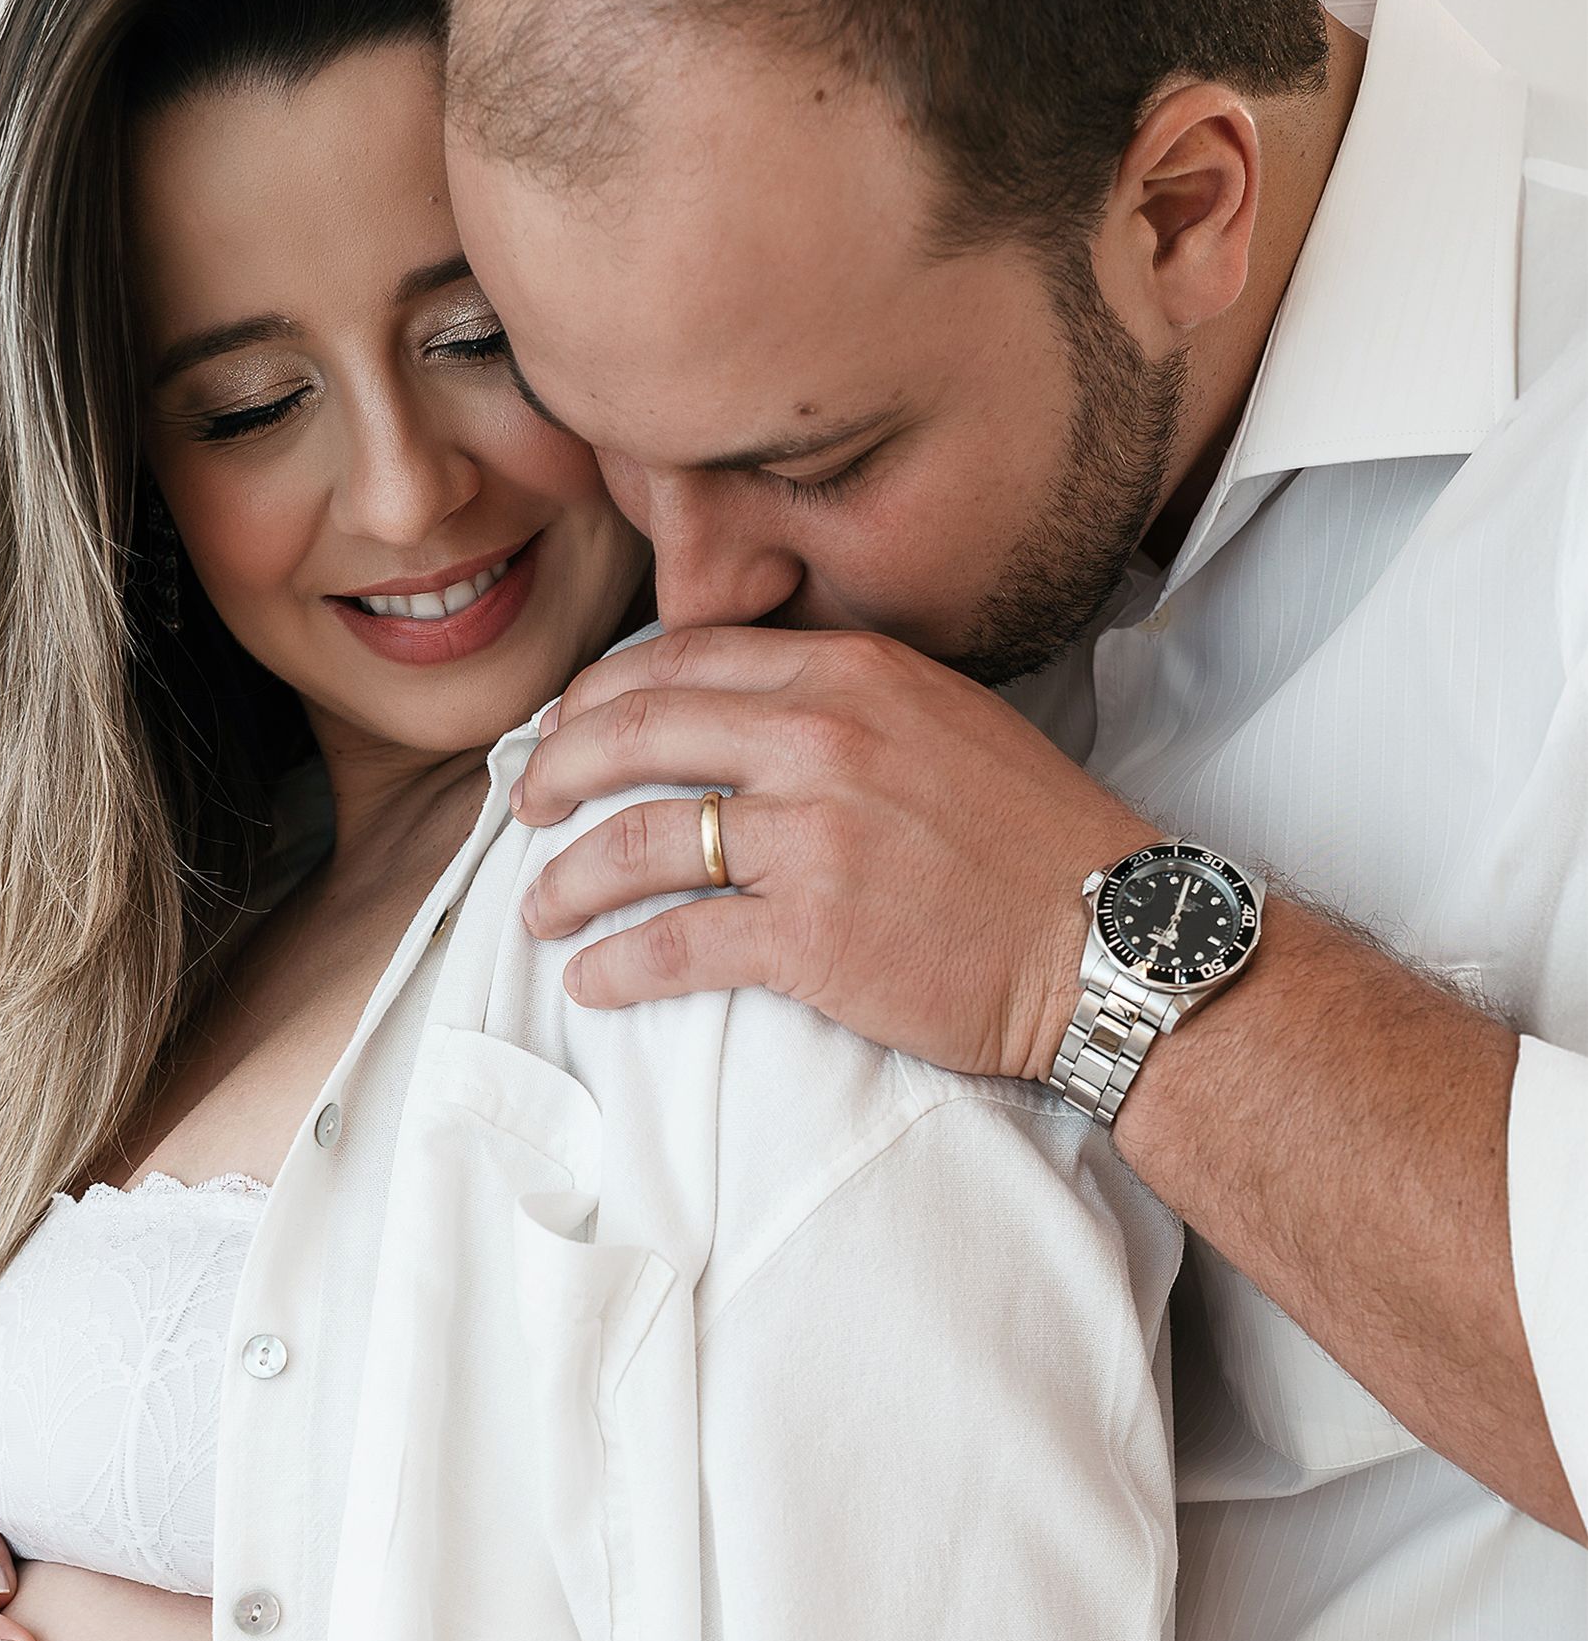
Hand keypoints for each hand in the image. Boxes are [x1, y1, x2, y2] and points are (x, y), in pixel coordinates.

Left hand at [516, 625, 1157, 1077]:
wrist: (1115, 937)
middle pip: (633, 733)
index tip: (565, 733)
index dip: (599, 698)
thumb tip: (741, 720)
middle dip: (554, 772)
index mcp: (850, 672)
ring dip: (565, 879)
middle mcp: (821, 736)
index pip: (680, 660)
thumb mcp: (942, 724)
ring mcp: (813, 835)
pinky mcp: (812, 935)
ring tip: (539, 908)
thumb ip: (841, 706)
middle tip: (525, 807)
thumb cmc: (1034, 844)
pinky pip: (674, 945)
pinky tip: (592, 979)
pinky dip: (617, 965)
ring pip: (636, 841)